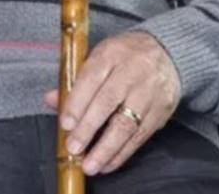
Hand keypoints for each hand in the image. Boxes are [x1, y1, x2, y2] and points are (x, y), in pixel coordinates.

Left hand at [43, 31, 180, 175]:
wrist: (165, 53)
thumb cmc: (123, 57)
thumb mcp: (98, 57)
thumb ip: (75, 80)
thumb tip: (52, 100)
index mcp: (112, 53)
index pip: (92, 78)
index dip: (77, 102)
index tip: (65, 124)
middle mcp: (133, 71)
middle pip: (109, 101)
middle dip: (88, 128)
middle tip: (74, 147)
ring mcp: (150, 92)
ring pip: (127, 123)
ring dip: (106, 148)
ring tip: (90, 165)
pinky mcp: (161, 111)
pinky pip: (141, 136)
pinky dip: (122, 153)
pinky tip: (108, 164)